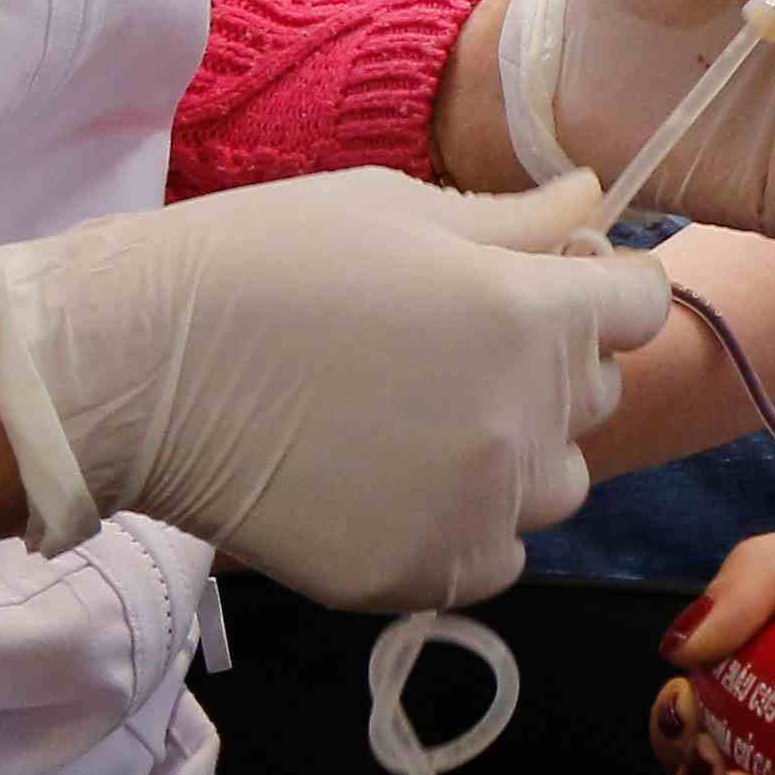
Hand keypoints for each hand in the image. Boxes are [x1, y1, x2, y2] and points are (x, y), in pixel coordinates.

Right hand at [0, 168, 667, 611]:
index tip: (551, 283)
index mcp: (530, 313)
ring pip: (555, 484)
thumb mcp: (398, 208)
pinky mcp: (416, 574)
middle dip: (552, 362)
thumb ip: (514, 220)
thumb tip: (596, 200)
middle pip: (596, 393)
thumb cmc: (259, 261)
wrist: (134, 370)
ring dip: (516, 451)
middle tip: (455, 343)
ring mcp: (471, 506)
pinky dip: (466, 524)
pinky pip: (493, 556)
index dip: (602, 288)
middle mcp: (522, 417)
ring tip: (421, 417)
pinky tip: (395, 480)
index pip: (641, 305)